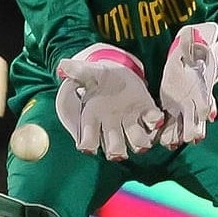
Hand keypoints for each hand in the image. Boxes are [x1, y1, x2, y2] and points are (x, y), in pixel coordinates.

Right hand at [54, 43, 163, 160]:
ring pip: (137, 142)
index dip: (88, 144)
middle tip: (118, 150)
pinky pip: (152, 122)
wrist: (118, 70)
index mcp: (93, 119)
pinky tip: (153, 114)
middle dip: (116, 150)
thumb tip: (63, 66)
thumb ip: (77, 71)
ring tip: (141, 133)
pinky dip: (155, 120)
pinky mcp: (146, 112)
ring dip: (140, 141)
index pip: (88, 141)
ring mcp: (130, 122)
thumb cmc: (98, 76)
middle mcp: (112, 126)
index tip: (87, 144)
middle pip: (115, 149)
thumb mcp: (87, 72)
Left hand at [157, 22, 217, 148]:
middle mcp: (194, 102)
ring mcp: (183, 106)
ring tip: (167, 141)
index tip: (195, 129)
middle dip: (188, 131)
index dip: (200, 119)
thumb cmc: (193, 51)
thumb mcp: (191, 45)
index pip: (205, 107)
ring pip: (181, 126)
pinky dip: (163, 131)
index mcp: (202, 90)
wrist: (191, 54)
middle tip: (180, 138)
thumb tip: (190, 33)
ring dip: (175, 135)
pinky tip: (157, 138)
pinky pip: (167, 122)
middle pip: (194, 123)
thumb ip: (190, 43)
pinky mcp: (170, 106)